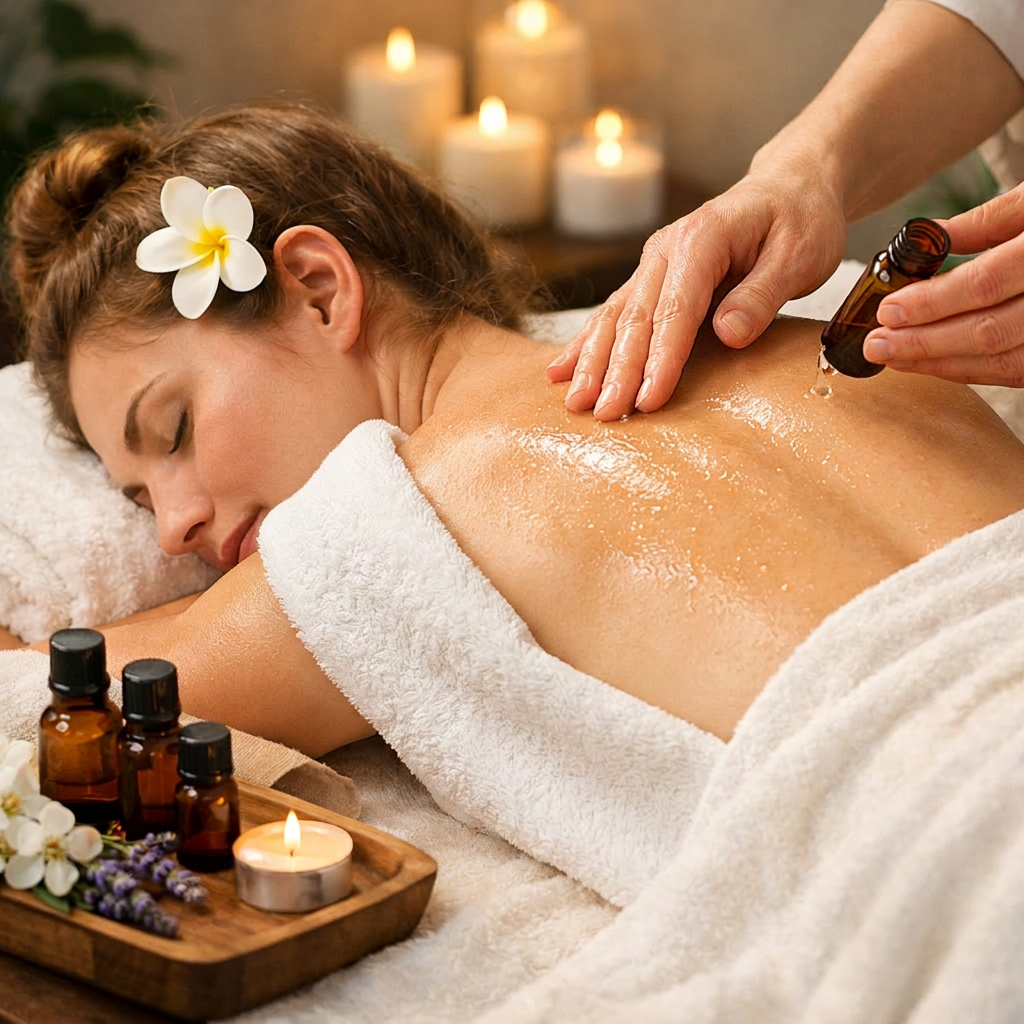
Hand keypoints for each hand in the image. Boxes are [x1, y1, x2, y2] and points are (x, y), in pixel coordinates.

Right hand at [546, 169, 846, 419]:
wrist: (788, 188)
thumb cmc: (800, 220)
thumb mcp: (801, 255)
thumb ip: (762, 294)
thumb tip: (727, 334)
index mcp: (702, 238)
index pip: (676, 309)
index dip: (660, 358)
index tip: (648, 399)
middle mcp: (666, 249)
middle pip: (635, 318)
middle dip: (616, 370)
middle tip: (604, 414)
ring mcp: (652, 264)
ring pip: (614, 317)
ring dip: (592, 362)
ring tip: (576, 402)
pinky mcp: (650, 280)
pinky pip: (612, 314)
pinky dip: (585, 345)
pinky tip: (560, 371)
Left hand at [866, 183, 1023, 385]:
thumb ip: (987, 221)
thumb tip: (928, 237)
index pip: (984, 285)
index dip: (931, 303)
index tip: (887, 309)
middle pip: (989, 332)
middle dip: (925, 343)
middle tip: (877, 345)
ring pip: (1003, 362)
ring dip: (941, 364)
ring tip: (895, 358)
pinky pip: (1016, 372)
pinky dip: (971, 371)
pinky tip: (934, 364)